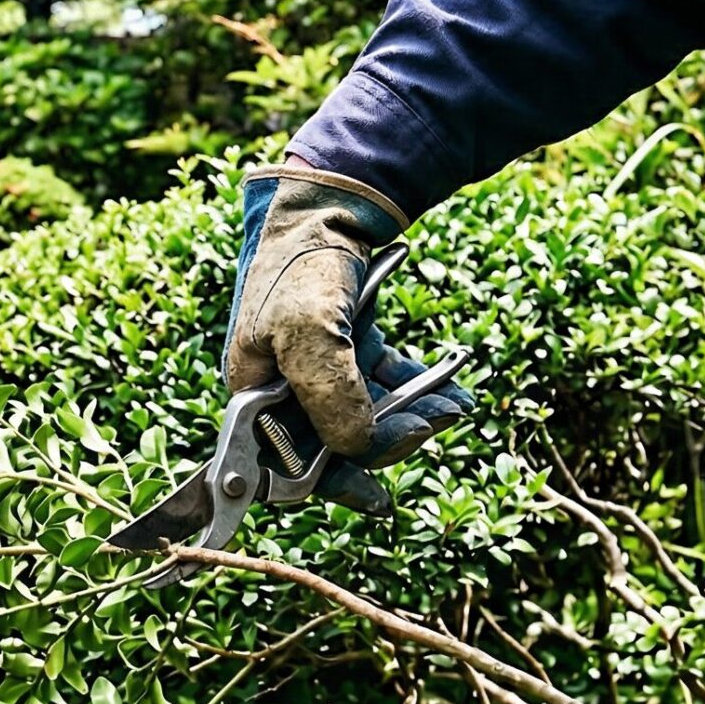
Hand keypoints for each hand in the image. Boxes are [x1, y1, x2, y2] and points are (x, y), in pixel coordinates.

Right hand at [228, 159, 472, 515]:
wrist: (327, 204)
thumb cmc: (302, 267)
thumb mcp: (308, 332)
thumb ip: (330, 396)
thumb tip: (357, 449)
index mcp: (253, 394)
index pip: (286, 462)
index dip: (332, 483)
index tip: (378, 499)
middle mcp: (281, 388)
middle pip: (335, 442)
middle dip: (387, 441)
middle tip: (428, 426)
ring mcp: (317, 368)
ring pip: (367, 414)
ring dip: (410, 417)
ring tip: (451, 407)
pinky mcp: (348, 347)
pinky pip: (383, 384)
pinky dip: (416, 390)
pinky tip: (450, 390)